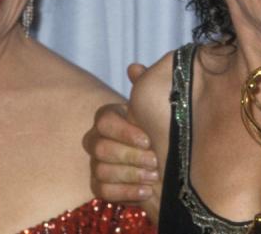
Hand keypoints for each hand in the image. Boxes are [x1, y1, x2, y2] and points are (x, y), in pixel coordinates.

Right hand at [84, 63, 159, 203]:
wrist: (164, 160)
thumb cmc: (158, 129)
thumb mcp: (154, 108)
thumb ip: (145, 87)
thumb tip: (134, 68)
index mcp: (108, 118)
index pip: (104, 120)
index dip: (124, 131)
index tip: (148, 139)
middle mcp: (96, 139)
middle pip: (100, 148)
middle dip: (130, 156)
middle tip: (155, 161)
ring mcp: (96, 164)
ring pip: (101, 171)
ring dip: (131, 175)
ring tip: (154, 176)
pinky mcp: (100, 186)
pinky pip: (103, 191)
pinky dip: (126, 192)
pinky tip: (146, 190)